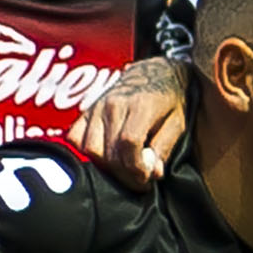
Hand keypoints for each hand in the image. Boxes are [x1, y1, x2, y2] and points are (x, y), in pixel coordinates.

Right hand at [73, 56, 189, 182]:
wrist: (154, 72)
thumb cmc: (169, 100)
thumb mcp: (177, 123)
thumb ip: (164, 148)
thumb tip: (154, 173)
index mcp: (140, 105)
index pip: (129, 143)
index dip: (136, 167)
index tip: (146, 177)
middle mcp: (114, 104)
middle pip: (109, 151)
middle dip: (124, 173)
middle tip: (139, 180)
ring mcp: (96, 107)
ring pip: (90, 148)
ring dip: (106, 166)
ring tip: (124, 169)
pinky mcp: (85, 110)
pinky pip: (75, 138)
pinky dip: (87, 152)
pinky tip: (105, 156)